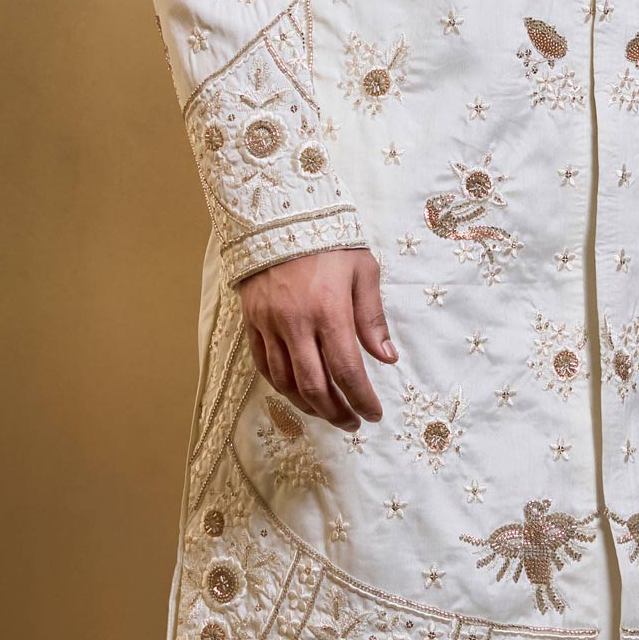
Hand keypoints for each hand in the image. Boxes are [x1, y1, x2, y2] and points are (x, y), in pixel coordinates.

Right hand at [240, 247, 396, 430]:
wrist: (278, 216)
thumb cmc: (329, 241)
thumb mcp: (362, 271)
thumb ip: (372, 317)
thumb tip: (387, 358)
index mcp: (329, 311)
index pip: (347, 371)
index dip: (362, 400)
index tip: (373, 414)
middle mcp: (296, 323)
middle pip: (314, 387)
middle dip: (336, 413)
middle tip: (352, 423)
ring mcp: (269, 324)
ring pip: (286, 382)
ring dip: (309, 406)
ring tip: (328, 413)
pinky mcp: (252, 321)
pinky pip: (264, 365)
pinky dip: (282, 386)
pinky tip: (298, 393)